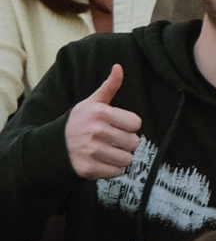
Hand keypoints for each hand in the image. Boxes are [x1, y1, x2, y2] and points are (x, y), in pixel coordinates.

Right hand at [64, 63, 140, 180]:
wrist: (54, 146)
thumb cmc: (79, 122)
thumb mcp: (92, 102)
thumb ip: (109, 86)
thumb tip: (119, 67)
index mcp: (100, 113)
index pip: (136, 123)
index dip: (129, 126)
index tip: (118, 126)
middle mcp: (96, 132)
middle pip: (134, 143)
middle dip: (126, 143)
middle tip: (112, 140)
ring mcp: (92, 152)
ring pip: (127, 159)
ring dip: (121, 158)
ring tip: (108, 151)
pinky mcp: (89, 169)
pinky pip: (117, 172)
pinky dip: (112, 170)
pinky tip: (102, 162)